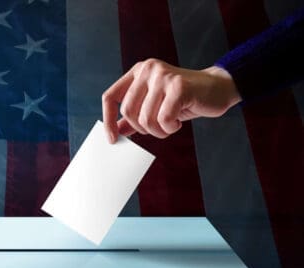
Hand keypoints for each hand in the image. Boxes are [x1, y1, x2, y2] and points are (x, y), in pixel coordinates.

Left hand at [102, 58, 241, 142]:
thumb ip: (135, 115)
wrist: (218, 88)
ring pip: (146, 119)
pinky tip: (178, 121)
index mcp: (137, 72)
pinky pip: (163, 119)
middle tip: (159, 127)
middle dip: (143, 128)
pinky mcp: (178, 87)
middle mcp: (147, 69)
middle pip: (128, 112)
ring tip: (171, 124)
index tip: (112, 139)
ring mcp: (163, 76)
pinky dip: (170, 128)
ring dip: (159, 130)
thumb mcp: (154, 105)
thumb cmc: (184, 99)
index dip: (108, 120)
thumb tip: (116, 132)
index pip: (110, 96)